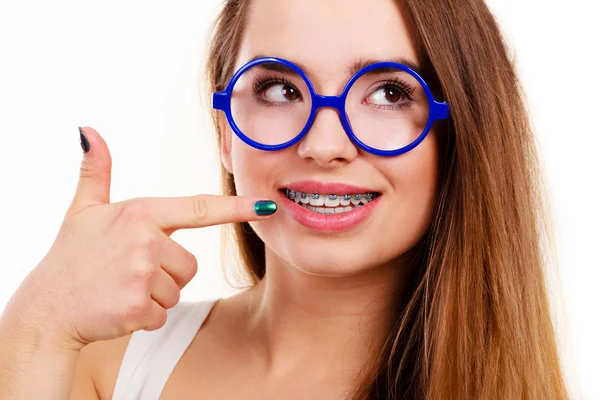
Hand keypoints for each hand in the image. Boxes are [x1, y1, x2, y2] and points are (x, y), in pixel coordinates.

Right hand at [5, 126, 275, 350]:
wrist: (46, 309)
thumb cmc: (70, 257)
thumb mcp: (83, 211)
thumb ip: (95, 172)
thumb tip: (88, 130)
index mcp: (140, 213)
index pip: (198, 208)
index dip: (236, 207)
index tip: (265, 206)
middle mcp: (145, 240)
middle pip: (189, 264)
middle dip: (165, 273)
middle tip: (127, 272)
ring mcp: (141, 274)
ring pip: (177, 290)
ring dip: (154, 295)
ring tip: (120, 288)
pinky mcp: (137, 307)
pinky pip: (163, 314)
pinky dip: (144, 317)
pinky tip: (118, 308)